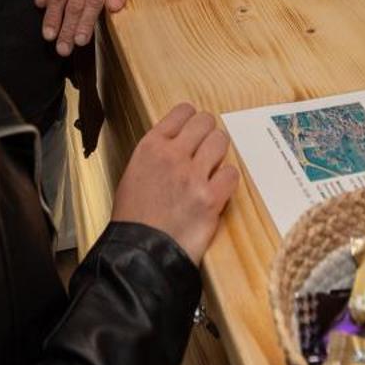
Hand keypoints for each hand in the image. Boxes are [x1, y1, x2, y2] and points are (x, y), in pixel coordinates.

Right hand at [109, 103, 239, 263]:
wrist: (140, 253)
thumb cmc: (133, 218)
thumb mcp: (134, 173)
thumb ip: (156, 154)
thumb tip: (178, 143)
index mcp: (150, 147)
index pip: (182, 112)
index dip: (192, 118)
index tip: (194, 125)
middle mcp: (172, 155)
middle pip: (205, 122)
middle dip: (208, 132)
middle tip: (207, 145)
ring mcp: (193, 176)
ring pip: (221, 142)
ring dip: (219, 152)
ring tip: (213, 165)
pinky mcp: (211, 198)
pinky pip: (231, 173)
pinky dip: (227, 179)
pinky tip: (218, 188)